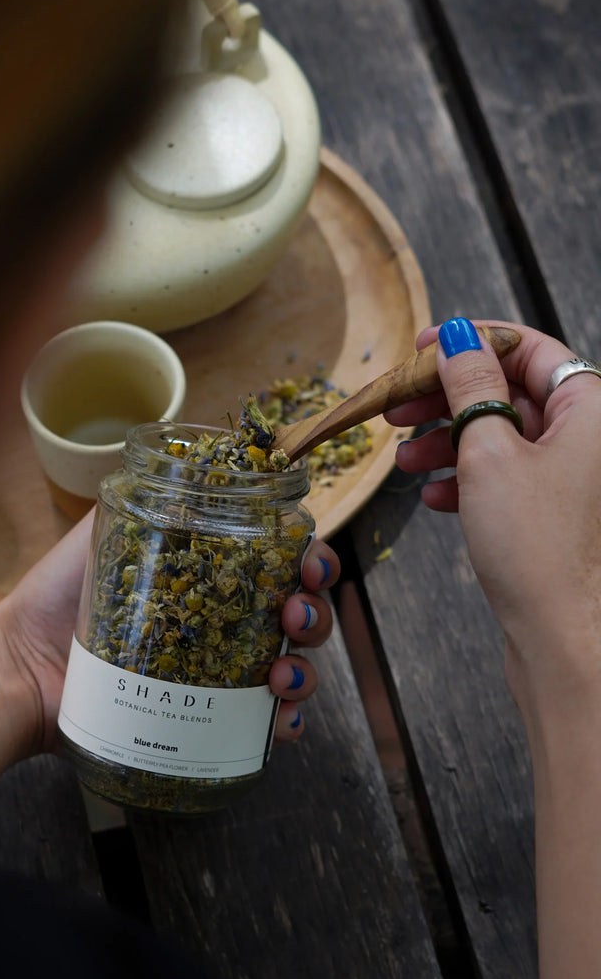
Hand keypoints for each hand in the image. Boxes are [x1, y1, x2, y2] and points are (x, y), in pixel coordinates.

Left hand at [0, 514, 338, 751]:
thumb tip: (203, 454)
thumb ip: (153, 496)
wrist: (20, 665)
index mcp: (209, 575)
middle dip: (313, 614)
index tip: (310, 563)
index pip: (278, 563)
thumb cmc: (55, 595)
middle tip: (295, 615)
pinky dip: (282, 723)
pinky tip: (278, 721)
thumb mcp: (106, 530)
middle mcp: (221, 622)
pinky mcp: (202, 720)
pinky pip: (258, 725)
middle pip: (295, 616)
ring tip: (282, 675)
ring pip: (289, 669)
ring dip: (305, 671)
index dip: (310, 561)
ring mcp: (216, 673)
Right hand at [385, 317, 600, 710]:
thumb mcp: (488, 451)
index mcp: (589, 407)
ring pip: (501, 437)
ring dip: (448, 442)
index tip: (424, 348)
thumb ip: (470, 387)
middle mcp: (587, 438)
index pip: (529, 348)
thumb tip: (458, 340)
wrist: (561, 638)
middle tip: (397, 405)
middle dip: (448, 398)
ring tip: (404, 459)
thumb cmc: (537, 548)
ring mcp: (570, 478)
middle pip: (510, 392)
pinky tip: (434, 497)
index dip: (473, 341)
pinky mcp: (551, 514)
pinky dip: (466, 479)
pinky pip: (504, 477)